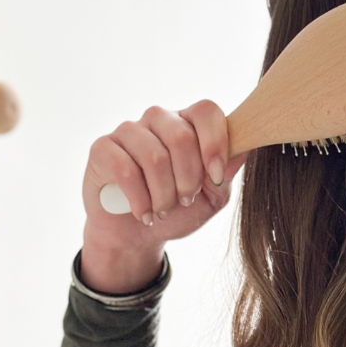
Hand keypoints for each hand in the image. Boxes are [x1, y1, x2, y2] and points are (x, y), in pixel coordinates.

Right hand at [79, 101, 246, 291]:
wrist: (136, 235)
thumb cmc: (176, 212)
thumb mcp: (211, 199)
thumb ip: (226, 175)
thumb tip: (243, 150)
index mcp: (189, 125)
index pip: (207, 111)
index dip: (215, 142)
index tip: (216, 177)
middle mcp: (159, 120)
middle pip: (181, 136)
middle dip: (188, 179)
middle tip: (185, 200)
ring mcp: (129, 131)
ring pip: (154, 156)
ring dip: (164, 195)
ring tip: (163, 210)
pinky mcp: (103, 148)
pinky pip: (125, 169)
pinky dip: (139, 200)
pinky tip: (143, 214)